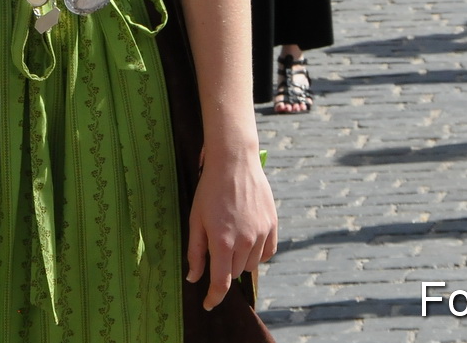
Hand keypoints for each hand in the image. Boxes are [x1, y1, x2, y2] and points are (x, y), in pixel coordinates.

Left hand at [185, 146, 278, 310]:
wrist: (234, 162)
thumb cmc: (209, 190)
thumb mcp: (195, 220)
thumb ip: (196, 252)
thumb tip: (194, 278)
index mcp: (222, 242)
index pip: (221, 283)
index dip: (213, 297)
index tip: (208, 304)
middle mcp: (245, 241)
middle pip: (235, 273)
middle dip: (225, 267)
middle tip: (217, 244)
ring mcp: (261, 233)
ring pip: (251, 264)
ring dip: (241, 260)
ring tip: (232, 237)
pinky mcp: (273, 225)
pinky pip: (268, 253)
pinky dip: (258, 254)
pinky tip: (249, 241)